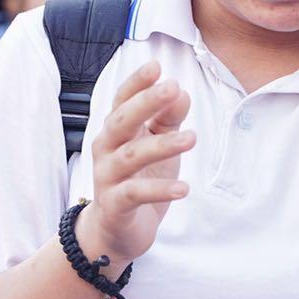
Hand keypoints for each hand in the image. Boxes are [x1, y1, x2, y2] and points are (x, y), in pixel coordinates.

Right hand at [76, 61, 194, 264]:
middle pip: (121, 121)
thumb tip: (181, 92)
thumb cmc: (138, 180)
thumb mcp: (156, 145)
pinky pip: (135, 194)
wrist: (115, 232)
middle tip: (172, 87)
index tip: (156, 66)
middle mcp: (106, 150)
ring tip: (192, 138)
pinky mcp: (115, 205)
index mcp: (116, 132)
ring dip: (162, 146)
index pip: (121, 101)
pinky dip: (159, 190)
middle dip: (145, 103)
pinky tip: (183, 188)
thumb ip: (167, 119)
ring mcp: (108, 178)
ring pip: (131, 157)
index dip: (136, 83)